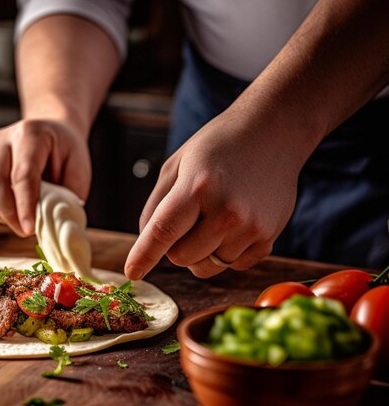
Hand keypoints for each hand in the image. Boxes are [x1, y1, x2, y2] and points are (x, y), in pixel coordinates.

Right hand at [0, 118, 91, 236]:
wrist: (52, 135)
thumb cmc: (66, 153)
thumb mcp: (78, 170)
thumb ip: (67, 196)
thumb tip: (55, 225)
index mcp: (31, 134)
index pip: (22, 174)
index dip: (25, 205)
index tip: (29, 229)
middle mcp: (4, 140)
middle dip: (9, 213)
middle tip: (27, 231)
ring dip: (2, 214)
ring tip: (23, 222)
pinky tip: (15, 213)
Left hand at [124, 109, 305, 279]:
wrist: (274, 132)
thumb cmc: (218, 147)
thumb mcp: (176, 165)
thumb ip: (156, 206)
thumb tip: (147, 245)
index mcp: (197, 188)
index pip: (162, 233)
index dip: (143, 256)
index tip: (132, 272)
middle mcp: (227, 212)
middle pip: (181, 258)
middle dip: (176, 244)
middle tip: (189, 217)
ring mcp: (251, 228)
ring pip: (206, 267)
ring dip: (202, 250)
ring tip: (214, 217)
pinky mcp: (268, 239)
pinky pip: (233, 266)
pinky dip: (227, 252)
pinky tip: (235, 222)